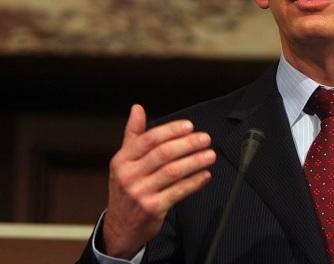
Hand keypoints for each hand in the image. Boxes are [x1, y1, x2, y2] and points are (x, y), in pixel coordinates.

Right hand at [103, 104, 215, 257]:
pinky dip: (195, 182)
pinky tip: (205, 175)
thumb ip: (133, 135)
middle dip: (188, 144)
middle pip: (163, 153)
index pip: (149, 139)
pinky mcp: (153, 208)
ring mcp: (140, 193)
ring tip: (210, 155)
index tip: (189, 126)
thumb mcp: (124, 162)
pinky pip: (179, 191)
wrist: (120, 227)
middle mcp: (128, 176)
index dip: (171, 130)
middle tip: (205, 138)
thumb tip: (137, 108)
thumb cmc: (126, 189)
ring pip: (174, 171)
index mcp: (121, 160)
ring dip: (196, 161)